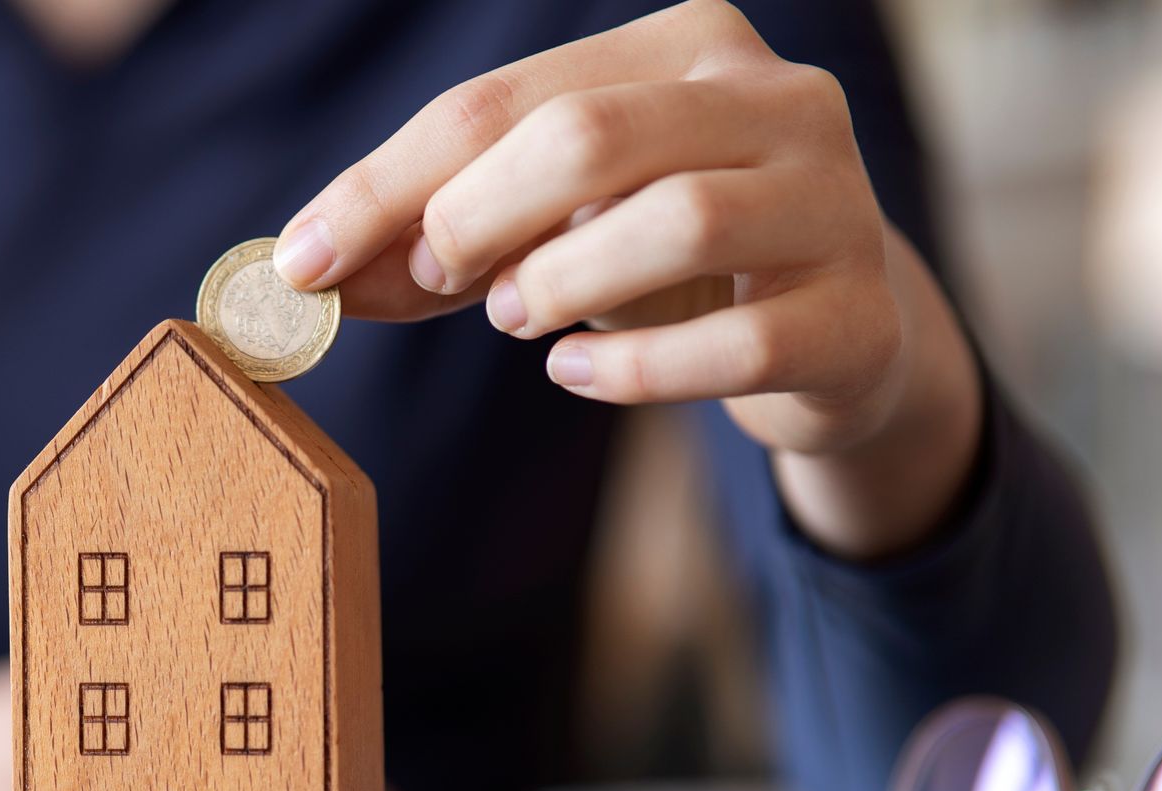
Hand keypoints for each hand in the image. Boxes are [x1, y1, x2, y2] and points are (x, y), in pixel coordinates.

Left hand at [275, 0, 981, 559]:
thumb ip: (441, 240)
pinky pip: (734, 345)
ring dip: (559, 285)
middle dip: (478, 220)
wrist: (834, 336)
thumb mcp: (553, 225)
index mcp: (687, 46)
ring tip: (520, 317)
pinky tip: (581, 375)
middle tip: (448, 281)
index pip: (502, 104)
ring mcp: (834, 204)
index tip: (305, 263)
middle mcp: (777, 99)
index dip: (387, 188)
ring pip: (677, 222)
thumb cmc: (664, 264)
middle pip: (589, 138)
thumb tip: (310, 272)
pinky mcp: (856, 317)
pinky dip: (633, 369)